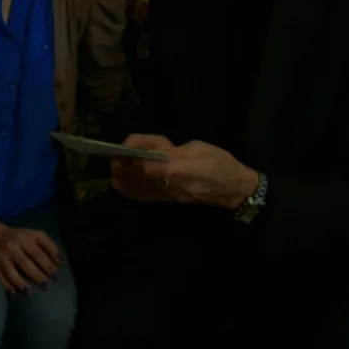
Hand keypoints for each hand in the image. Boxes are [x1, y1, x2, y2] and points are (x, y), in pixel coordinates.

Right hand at [0, 223, 61, 293]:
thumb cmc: (21, 237)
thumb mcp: (36, 235)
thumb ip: (49, 246)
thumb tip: (60, 262)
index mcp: (25, 238)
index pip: (37, 253)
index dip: (47, 264)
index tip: (57, 276)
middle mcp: (12, 247)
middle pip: (24, 262)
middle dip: (36, 275)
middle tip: (46, 286)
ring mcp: (2, 257)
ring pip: (10, 271)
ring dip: (20, 282)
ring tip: (29, 293)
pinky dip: (6, 285)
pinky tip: (13, 292)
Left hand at [112, 135, 258, 208]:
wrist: (235, 188)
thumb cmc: (220, 162)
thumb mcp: (199, 147)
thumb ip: (173, 149)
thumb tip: (152, 149)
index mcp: (184, 168)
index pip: (154, 166)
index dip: (137, 158)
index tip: (124, 149)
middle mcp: (176, 185)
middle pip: (144, 178)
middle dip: (126, 169)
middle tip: (113, 159)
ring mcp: (173, 196)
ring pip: (143, 189)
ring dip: (125, 180)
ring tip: (113, 171)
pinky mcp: (172, 201)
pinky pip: (148, 198)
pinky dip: (132, 191)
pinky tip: (120, 185)